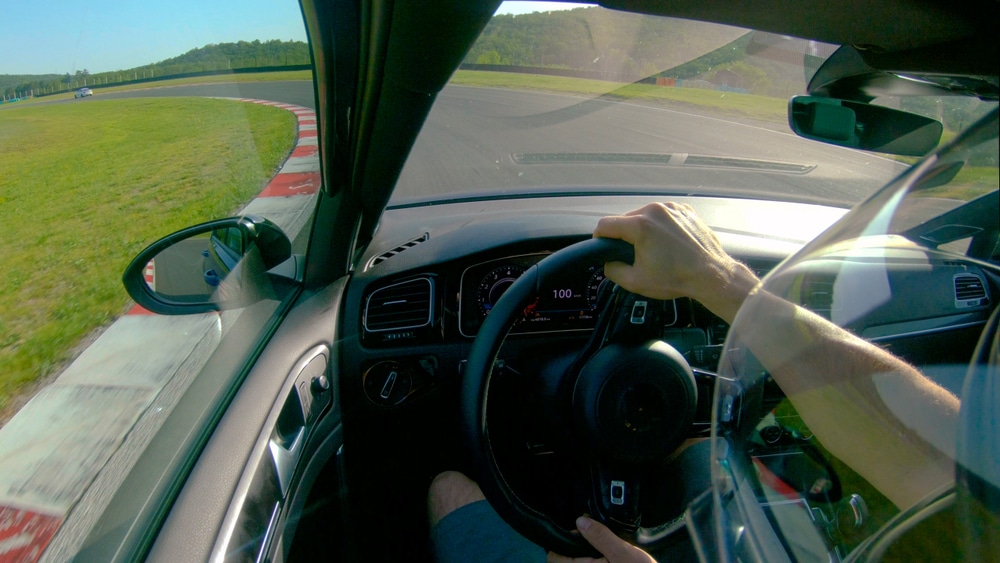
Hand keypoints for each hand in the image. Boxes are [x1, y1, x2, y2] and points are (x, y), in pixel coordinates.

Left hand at [546, 516, 654, 562]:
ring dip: (585, 556)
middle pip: (565, 560)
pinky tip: (607, 559)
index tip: (579, 533)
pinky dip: (594, 562)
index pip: (554, 557)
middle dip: (576, 549)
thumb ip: (600, 536)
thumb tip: (581, 521)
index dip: (563, 542)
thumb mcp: (622, 552)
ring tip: (603, 551)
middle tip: (595, 540)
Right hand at [593, 202, 756, 322]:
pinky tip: (669, 243)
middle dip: (625, 236)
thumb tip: (608, 262)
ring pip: (645, 215)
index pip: (606, 224)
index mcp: (641, 226)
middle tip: (635, 254)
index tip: (603, 246)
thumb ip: (612, 270)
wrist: (711, 275)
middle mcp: (655, 210)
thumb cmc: (676, 278)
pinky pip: (663, 215)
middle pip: (626, 219)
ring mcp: (672, 208)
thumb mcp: (635, 282)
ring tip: (655, 249)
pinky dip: (661, 226)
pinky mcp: (685, 210)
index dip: (600, 237)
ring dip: (644, 230)